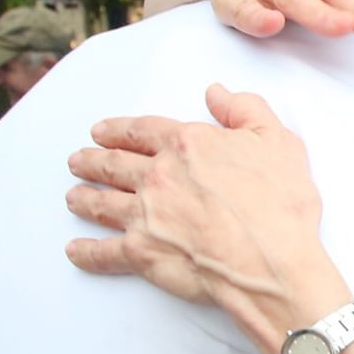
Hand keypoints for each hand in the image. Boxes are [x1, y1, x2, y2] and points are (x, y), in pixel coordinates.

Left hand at [64, 85, 351, 353]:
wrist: (271, 261)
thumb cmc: (280, 204)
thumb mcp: (278, 141)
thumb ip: (245, 110)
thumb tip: (217, 92)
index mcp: (187, 144)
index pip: (142, 130)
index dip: (118, 129)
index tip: (101, 131)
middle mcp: (158, 176)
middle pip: (114, 164)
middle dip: (92, 161)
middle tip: (77, 160)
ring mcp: (145, 215)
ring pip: (102, 203)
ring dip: (84, 198)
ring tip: (73, 196)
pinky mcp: (142, 253)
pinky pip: (104, 252)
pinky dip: (86, 253)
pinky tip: (74, 251)